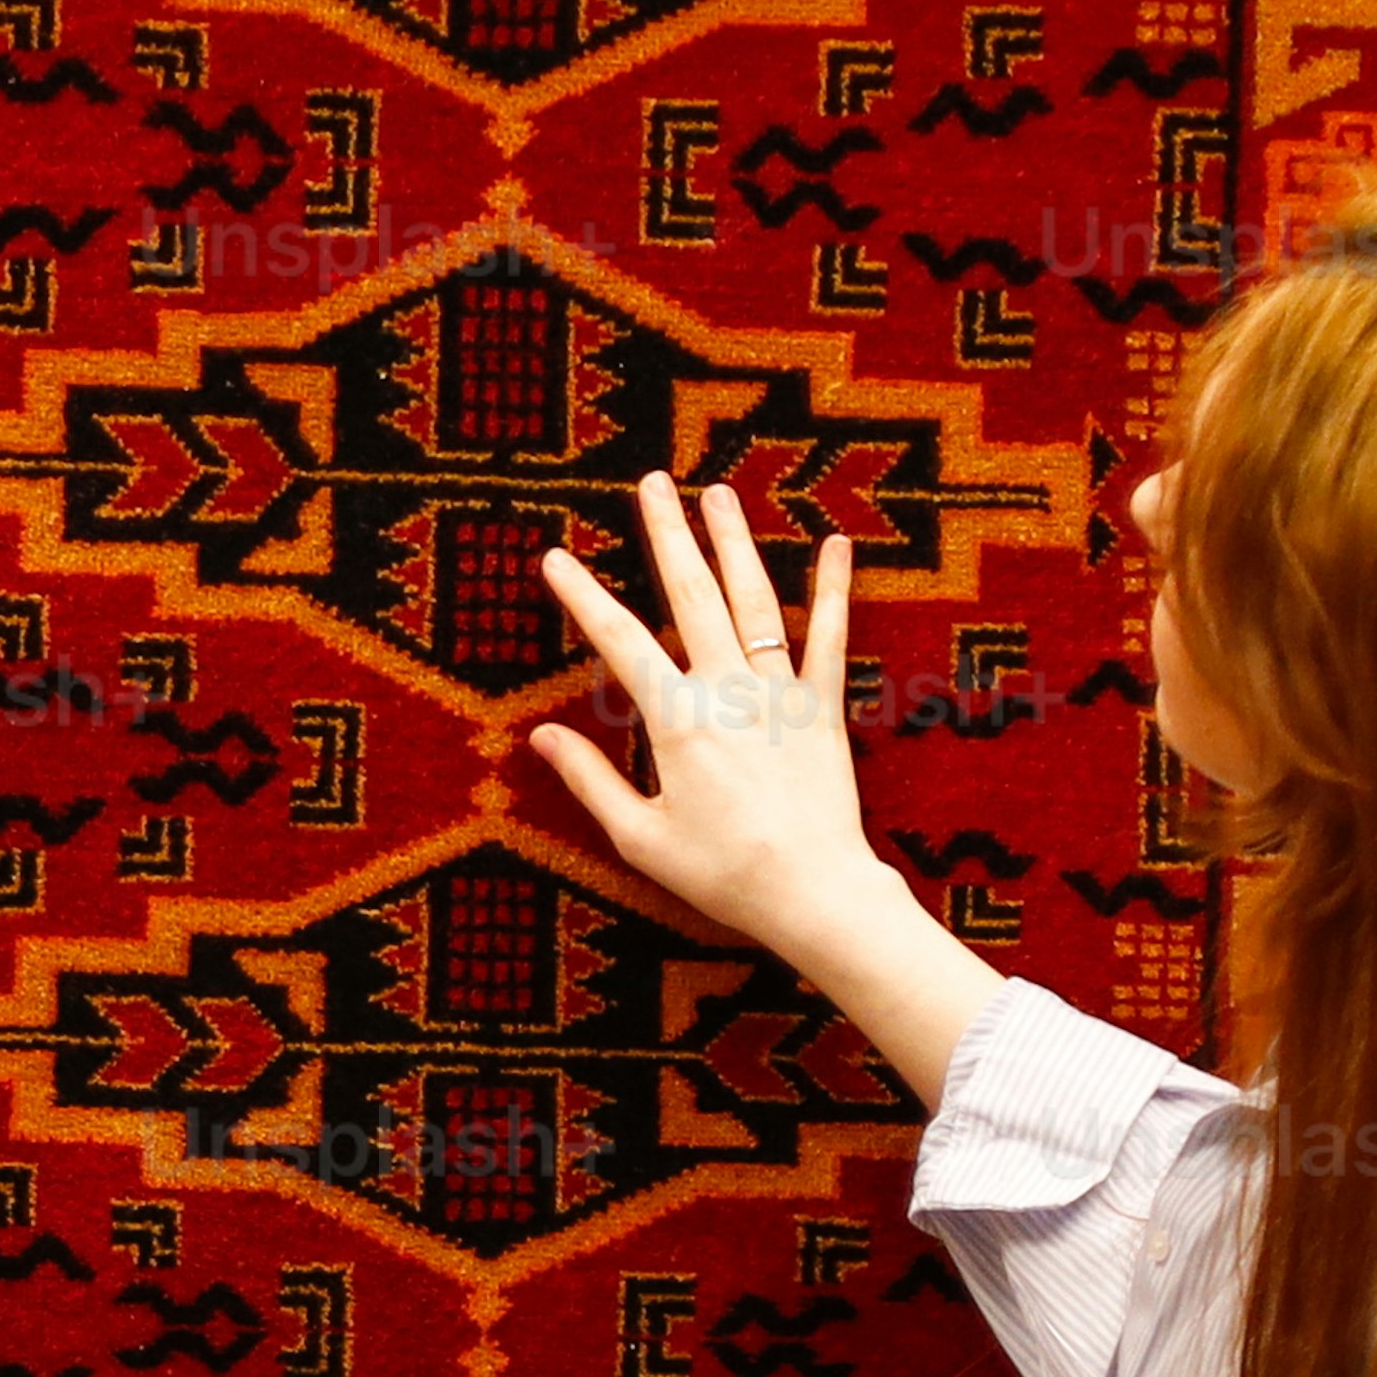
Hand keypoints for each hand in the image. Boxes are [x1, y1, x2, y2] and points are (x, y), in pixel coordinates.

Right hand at [509, 470, 880, 958]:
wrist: (814, 893)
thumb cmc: (722, 875)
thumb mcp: (640, 838)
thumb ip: (591, 781)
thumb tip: (540, 738)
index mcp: (677, 722)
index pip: (619, 643)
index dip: (583, 597)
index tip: (554, 558)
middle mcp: (728, 692)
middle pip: (692, 596)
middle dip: (667, 534)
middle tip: (652, 482)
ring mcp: (780, 693)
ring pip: (753, 601)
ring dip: (734, 542)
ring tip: (716, 492)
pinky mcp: (824, 708)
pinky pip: (830, 638)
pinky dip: (832, 590)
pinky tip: (835, 544)